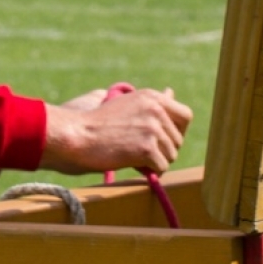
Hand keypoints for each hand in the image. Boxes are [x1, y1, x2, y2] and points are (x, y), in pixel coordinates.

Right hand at [40, 86, 192, 174]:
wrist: (77, 135)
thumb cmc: (98, 122)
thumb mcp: (128, 103)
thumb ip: (152, 102)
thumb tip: (171, 92)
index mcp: (152, 97)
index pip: (185, 115)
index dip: (177, 130)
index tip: (162, 138)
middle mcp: (156, 109)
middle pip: (178, 140)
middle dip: (163, 149)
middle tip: (139, 149)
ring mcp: (152, 128)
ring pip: (171, 155)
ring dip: (155, 161)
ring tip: (131, 155)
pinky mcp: (147, 148)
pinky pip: (161, 168)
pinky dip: (149, 171)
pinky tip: (131, 163)